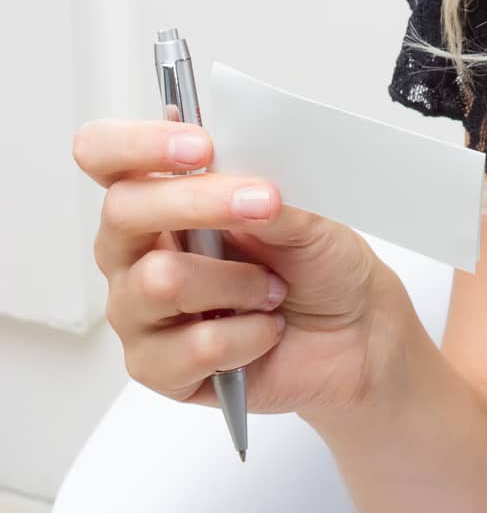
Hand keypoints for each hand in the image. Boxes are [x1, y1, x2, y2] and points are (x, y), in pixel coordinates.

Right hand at [74, 118, 408, 418]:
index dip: (138, 144)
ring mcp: (139, 312)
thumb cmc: (319, 262)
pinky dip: (250, 333)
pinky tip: (265, 331)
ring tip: (272, 288)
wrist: (354, 329)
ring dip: (239, 281)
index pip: (107, 154)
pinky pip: (194, 346)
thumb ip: (259, 188)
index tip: (200, 147)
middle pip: (122, 212)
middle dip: (200, 203)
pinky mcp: (158, 368)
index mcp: (162, 197)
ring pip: (160, 281)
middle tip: (266, 203)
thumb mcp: (305, 211)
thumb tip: (227, 169)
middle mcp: (137, 252)